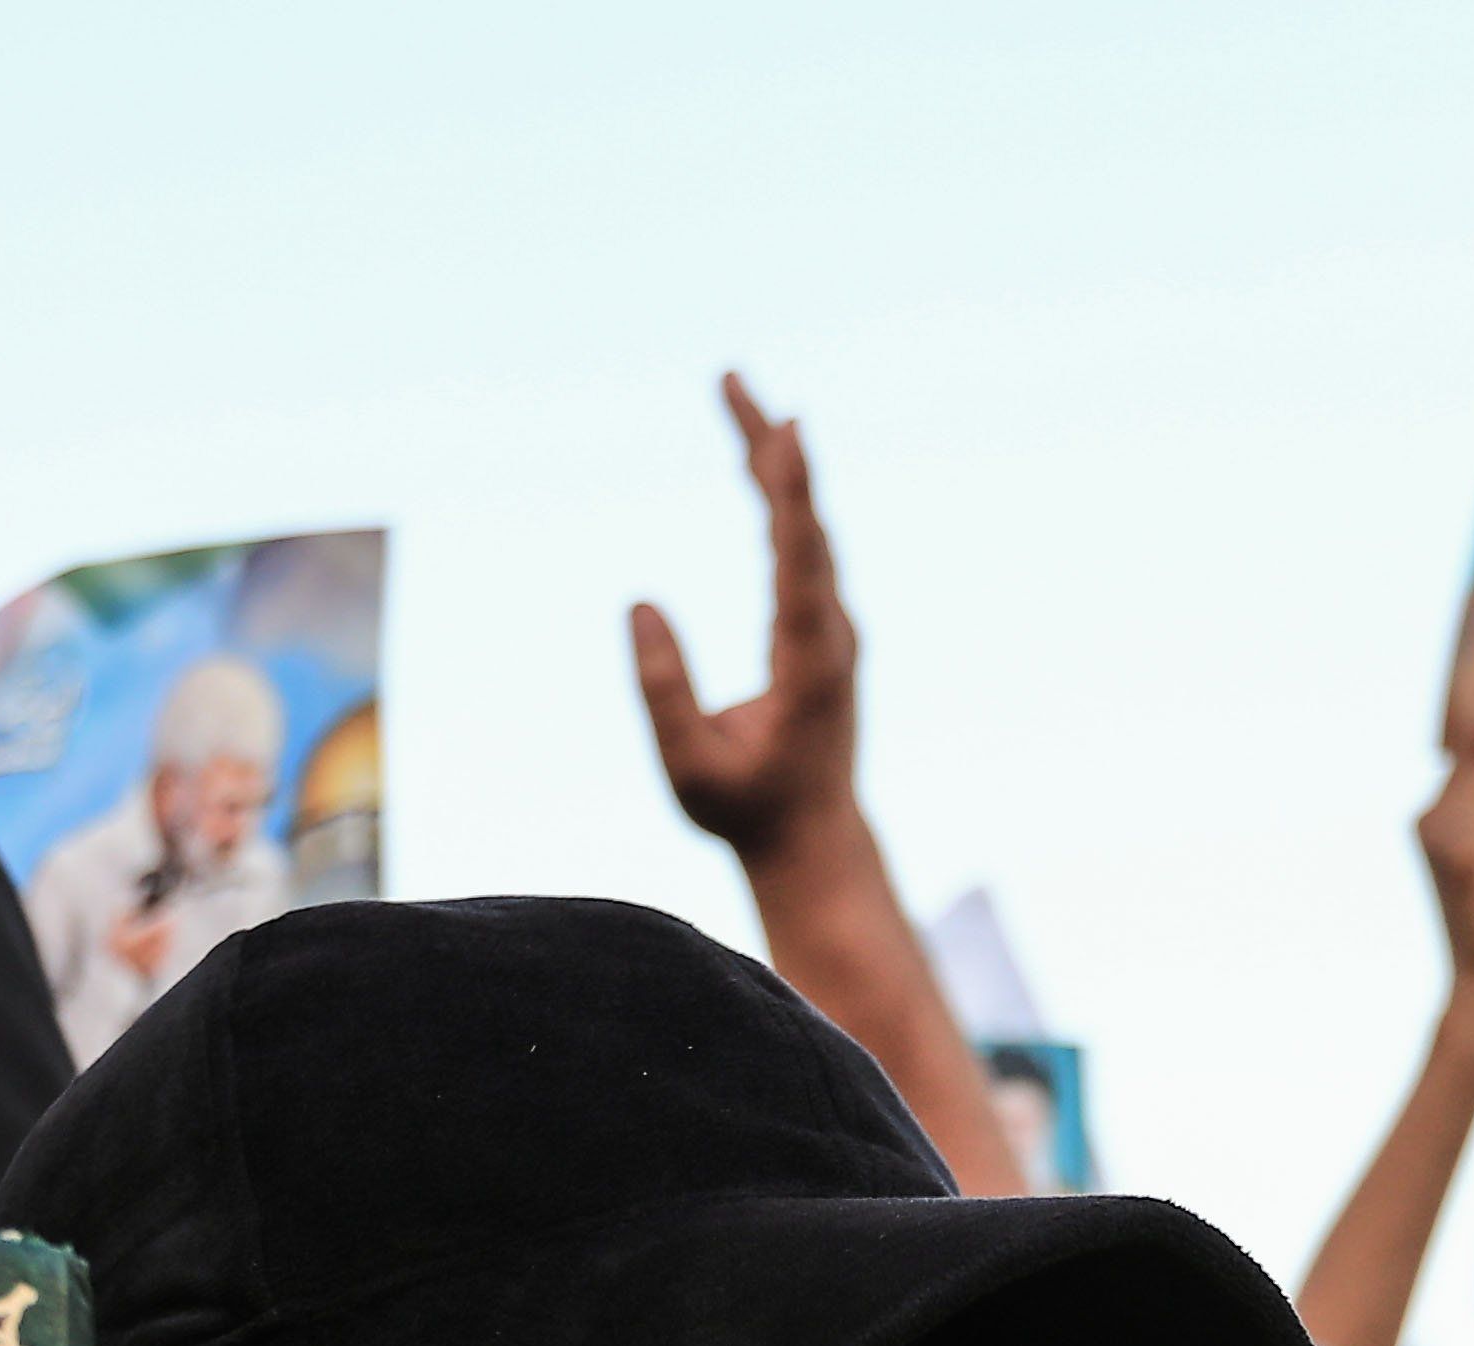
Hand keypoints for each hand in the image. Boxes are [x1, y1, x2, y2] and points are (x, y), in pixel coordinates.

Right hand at [629, 374, 865, 872]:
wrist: (813, 840)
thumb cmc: (748, 811)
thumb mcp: (689, 769)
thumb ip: (664, 691)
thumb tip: (641, 603)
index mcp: (809, 658)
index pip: (800, 556)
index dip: (793, 489)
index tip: (787, 426)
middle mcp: (831, 629)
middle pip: (803, 520)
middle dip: (767, 444)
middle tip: (729, 377)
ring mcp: (832, 625)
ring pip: (804, 525)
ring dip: (770, 458)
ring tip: (736, 396)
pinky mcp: (821, 624)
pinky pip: (800, 543)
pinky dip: (778, 492)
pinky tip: (758, 456)